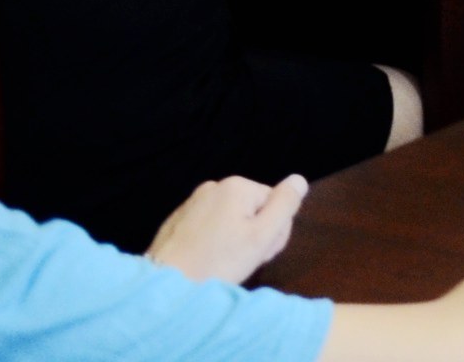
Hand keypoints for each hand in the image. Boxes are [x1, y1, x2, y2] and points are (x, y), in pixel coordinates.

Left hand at [147, 172, 307, 282]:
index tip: (259, 253)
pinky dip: (210, 242)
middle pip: (252, 209)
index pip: (275, 204)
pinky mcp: (175, 221)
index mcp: (238, 186)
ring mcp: (191, 203)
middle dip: (253, 233)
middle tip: (242, 260)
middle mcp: (213, 187)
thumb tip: (299, 179)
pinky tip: (204, 261)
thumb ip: (285, 204)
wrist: (164, 284)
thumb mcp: (262, 237)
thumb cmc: (218, 262)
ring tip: (221, 264)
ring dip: (232, 239)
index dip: (273, 231)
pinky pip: (206, 227)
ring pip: (229, 219)